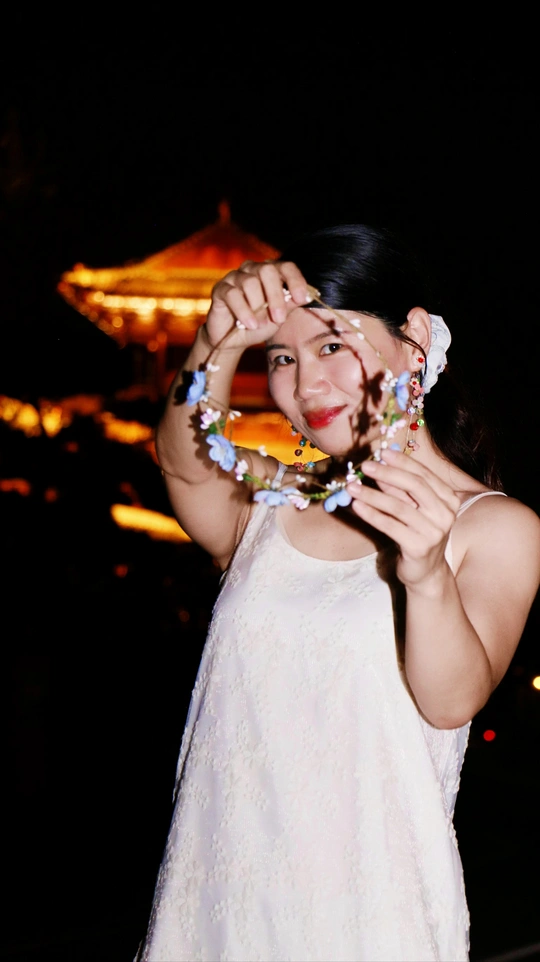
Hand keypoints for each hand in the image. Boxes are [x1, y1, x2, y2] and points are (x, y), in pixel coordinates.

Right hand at [204, 260, 310, 349]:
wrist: (233, 340)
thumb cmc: (258, 325)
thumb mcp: (278, 317)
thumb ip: (289, 305)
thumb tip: (307, 296)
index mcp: (270, 273)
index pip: (286, 267)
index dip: (295, 280)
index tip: (301, 299)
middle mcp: (252, 269)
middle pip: (267, 270)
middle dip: (275, 295)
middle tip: (279, 318)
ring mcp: (235, 277)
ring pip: (250, 283)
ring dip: (258, 307)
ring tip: (260, 325)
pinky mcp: (220, 288)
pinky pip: (233, 294)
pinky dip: (244, 311)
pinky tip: (250, 324)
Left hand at [347, 449, 460, 588]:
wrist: (425, 572)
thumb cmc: (417, 535)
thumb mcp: (412, 509)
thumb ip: (399, 490)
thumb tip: (379, 468)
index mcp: (449, 499)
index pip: (424, 474)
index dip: (402, 462)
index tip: (382, 453)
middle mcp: (446, 514)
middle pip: (415, 486)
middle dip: (388, 473)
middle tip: (366, 466)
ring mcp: (434, 532)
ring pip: (399, 506)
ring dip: (372, 494)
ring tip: (352, 487)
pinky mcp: (419, 547)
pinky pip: (390, 526)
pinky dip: (371, 514)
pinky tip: (357, 506)